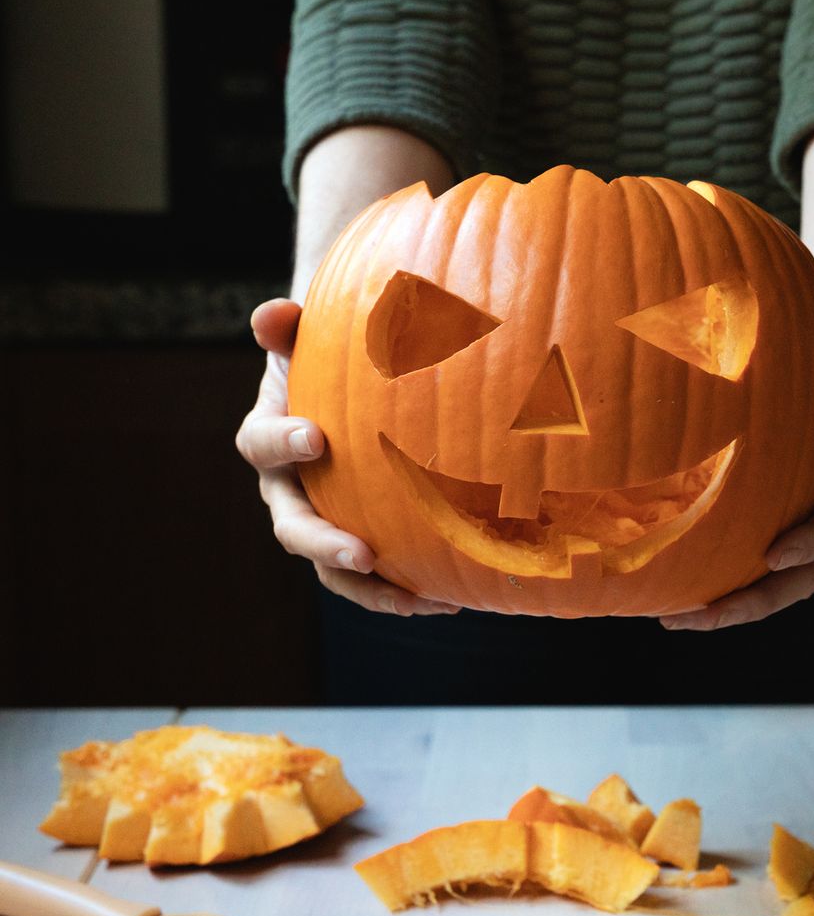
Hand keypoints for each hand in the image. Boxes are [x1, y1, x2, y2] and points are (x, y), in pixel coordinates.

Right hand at [235, 298, 460, 616]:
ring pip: (335, 571)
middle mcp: (289, 492)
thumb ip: (289, 326)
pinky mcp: (361, 542)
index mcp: (269, 440)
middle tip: (363, 554)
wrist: (352, 387)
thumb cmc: (332, 356)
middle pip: (293, 529)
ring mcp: (324, 522)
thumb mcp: (311, 336)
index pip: (259, 445)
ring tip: (416, 601)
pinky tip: (453, 597)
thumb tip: (274, 314)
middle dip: (325, 545)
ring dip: (372, 590)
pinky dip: (409, 590)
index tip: (316, 437)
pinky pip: (378, 577)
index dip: (281, 442)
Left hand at [658, 315, 813, 630]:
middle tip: (709, 613)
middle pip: (805, 576)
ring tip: (677, 620)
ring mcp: (805, 532)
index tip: (774, 555)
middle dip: (758, 600)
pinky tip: (668, 600)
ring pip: (775, 586)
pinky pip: (749, 570)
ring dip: (729, 608)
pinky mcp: (776, 534)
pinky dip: (716, 588)